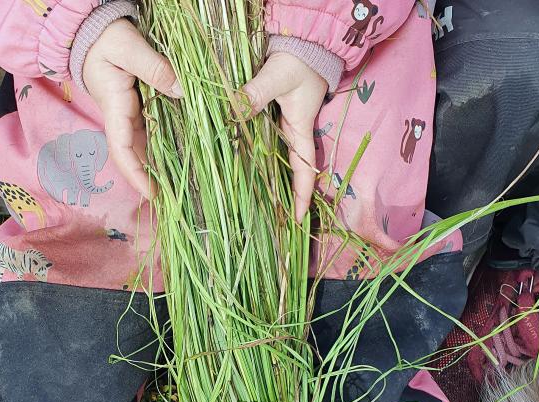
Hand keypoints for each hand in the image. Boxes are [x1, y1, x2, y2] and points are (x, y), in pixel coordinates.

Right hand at [84, 19, 181, 198]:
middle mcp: (121, 117)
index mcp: (115, 108)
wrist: (92, 33)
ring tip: (187, 180)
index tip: (152, 193)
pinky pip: (154, 130)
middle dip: (154, 178)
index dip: (136, 175)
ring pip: (147, 145)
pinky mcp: (138, 107)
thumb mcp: (128, 47)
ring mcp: (129, 114)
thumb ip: (154, 68)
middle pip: (136, 156)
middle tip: (180, 196)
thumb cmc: (105, 39)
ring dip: (162, 163)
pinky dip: (168, 143)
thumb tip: (181, 90)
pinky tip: (187, 151)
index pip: (122, 150)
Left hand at [241, 52, 327, 221]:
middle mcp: (294, 132)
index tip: (297, 220)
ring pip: (279, 159)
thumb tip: (233, 110)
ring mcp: (285, 126)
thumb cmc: (297, 62)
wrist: (305, 43)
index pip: (305, 171)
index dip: (301, 196)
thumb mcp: (277, 78)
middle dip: (287, 196)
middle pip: (292, 171)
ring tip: (259, 203)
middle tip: (275, 221)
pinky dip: (260, 158)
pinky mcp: (275, 116)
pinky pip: (268, 143)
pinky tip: (245, 168)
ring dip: (273, 180)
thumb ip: (255, 94)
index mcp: (300, 129)